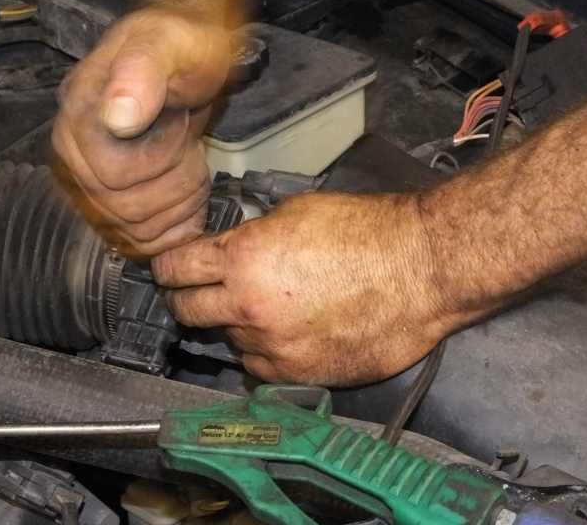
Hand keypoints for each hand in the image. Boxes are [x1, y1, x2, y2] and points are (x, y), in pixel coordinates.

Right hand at [53, 7, 230, 255]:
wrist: (185, 53)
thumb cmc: (179, 45)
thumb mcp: (168, 44)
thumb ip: (142, 72)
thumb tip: (117, 118)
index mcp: (78, 117)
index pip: (116, 176)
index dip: (163, 158)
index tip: (178, 120)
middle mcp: (73, 154)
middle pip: (127, 211)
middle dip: (176, 182)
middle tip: (190, 144)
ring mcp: (89, 182)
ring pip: (135, 232)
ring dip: (180, 205)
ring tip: (191, 164)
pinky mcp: (110, 202)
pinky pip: (137, 242)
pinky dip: (172, 229)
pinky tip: (188, 199)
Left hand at [153, 193, 474, 386]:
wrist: (421, 269)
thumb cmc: (368, 232)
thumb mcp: (296, 212)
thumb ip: (252, 236)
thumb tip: (232, 250)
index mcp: (243, 259)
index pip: (175, 268)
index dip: (165, 267)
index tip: (166, 270)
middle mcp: (248, 306)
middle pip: (186, 310)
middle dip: (184, 299)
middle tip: (194, 293)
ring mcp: (272, 346)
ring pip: (228, 340)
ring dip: (235, 326)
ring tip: (264, 309)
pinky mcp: (299, 374)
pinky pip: (260, 367)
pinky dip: (264, 352)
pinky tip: (285, 333)